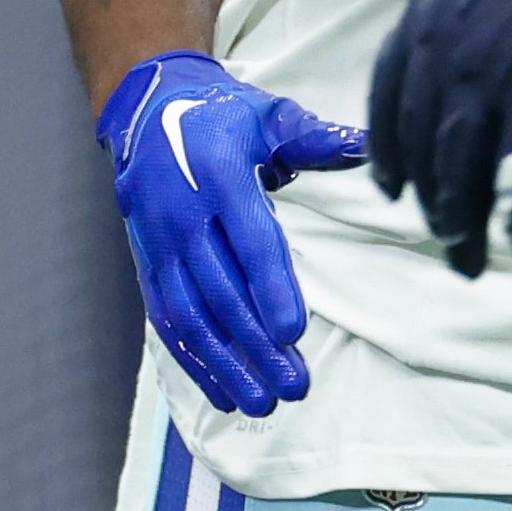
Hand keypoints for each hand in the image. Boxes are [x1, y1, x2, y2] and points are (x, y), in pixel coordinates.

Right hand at [98, 52, 366, 414]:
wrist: (147, 108)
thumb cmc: (221, 116)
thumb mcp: (268, 115)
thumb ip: (313, 137)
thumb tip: (363, 146)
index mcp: (217, 173)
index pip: (246, 238)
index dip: (268, 287)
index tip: (291, 332)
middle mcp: (180, 212)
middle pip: (219, 288)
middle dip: (254, 343)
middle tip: (294, 385)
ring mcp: (158, 242)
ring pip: (190, 313)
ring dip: (225, 362)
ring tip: (263, 402)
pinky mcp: (147, 263)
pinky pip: (167, 318)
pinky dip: (194, 359)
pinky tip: (223, 392)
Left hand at [369, 0, 511, 276]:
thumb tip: (470, 10)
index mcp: (427, 9)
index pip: (390, 92)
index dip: (391, 143)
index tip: (393, 181)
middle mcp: (444, 50)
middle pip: (422, 142)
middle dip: (430, 195)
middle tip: (442, 234)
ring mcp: (494, 79)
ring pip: (464, 168)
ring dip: (467, 218)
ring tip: (472, 256)